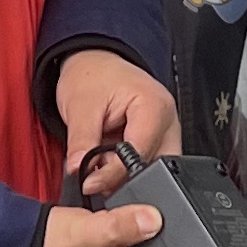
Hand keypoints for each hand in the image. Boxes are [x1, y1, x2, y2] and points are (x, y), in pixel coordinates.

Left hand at [54, 50, 182, 200]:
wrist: (93, 64)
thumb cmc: (92, 76)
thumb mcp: (80, 107)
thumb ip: (81, 142)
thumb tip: (79, 170)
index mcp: (154, 106)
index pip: (139, 154)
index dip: (113, 173)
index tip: (90, 182)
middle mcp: (168, 121)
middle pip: (153, 166)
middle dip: (122, 176)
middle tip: (95, 172)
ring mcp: (166, 132)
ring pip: (151, 170)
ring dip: (123, 174)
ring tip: (102, 157)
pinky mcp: (159, 140)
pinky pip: (147, 165)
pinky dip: (126, 169)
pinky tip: (110, 157)